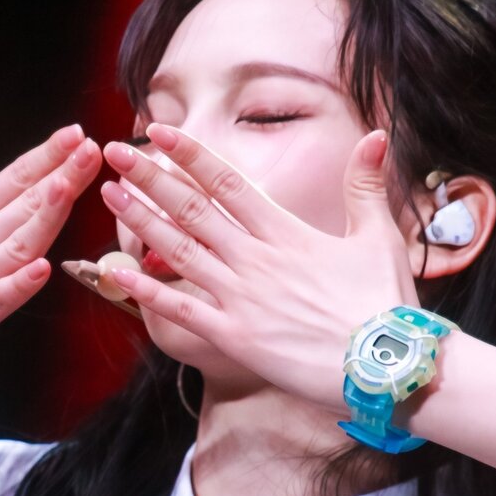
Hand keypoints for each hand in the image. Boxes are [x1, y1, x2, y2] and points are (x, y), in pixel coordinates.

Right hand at [0, 92, 101, 376]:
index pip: (15, 177)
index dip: (47, 154)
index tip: (76, 133)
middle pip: (24, 206)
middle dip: (61, 177)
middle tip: (91, 151)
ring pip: (16, 247)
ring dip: (43, 219)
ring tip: (67, 190)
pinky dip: (16, 286)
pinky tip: (40, 269)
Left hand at [95, 123, 418, 411]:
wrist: (385, 363)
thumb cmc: (385, 303)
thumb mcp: (379, 236)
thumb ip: (364, 185)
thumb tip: (374, 135)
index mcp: (285, 232)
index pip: (227, 183)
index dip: (190, 155)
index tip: (159, 132)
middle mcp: (254, 259)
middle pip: (191, 209)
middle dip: (150, 178)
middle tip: (115, 152)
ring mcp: (239, 298)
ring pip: (178, 251)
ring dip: (140, 221)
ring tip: (110, 195)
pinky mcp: (232, 337)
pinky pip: (180, 310)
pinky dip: (146, 291)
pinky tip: (116, 273)